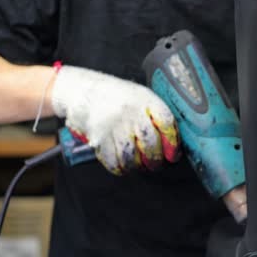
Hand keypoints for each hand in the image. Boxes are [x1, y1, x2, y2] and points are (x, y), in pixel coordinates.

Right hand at [51, 66, 179, 174]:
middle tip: (155, 163)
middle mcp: (130, 112)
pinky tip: (123, 164)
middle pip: (150, 144)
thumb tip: (172, 142)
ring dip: (137, 166)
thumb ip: (156, 114)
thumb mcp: (140, 96)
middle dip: (155, 160)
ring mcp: (113, 125)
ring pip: (131, 157)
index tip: (173, 155)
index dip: (173, 142)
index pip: (166, 123)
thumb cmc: (117, 96)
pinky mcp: (98, 137)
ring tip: (138, 164)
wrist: (82, 89)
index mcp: (145, 99)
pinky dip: (120, 168)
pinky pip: (113, 161)